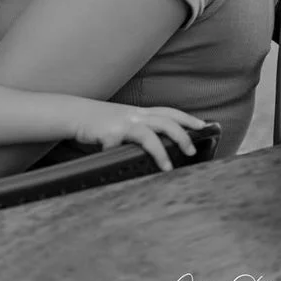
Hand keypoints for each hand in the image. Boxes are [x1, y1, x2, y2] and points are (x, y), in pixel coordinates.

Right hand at [71, 101, 206, 171]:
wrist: (75, 114)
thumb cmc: (100, 123)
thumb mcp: (123, 123)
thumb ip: (139, 132)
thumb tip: (157, 149)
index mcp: (140, 113)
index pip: (170, 112)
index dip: (187, 118)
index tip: (205, 125)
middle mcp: (135, 115)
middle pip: (166, 120)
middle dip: (182, 134)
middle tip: (192, 150)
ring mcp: (123, 122)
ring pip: (150, 133)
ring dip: (162, 150)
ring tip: (168, 167)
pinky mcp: (110, 132)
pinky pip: (123, 146)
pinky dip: (125, 156)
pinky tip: (129, 168)